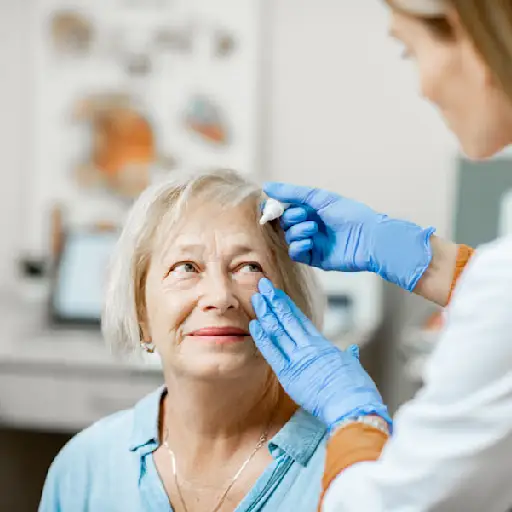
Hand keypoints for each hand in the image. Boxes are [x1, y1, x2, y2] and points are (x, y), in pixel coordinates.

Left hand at [250, 278, 390, 431]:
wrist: (353, 407)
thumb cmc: (357, 390)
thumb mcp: (354, 367)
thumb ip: (350, 356)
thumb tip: (353, 349)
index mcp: (322, 345)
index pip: (299, 319)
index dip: (286, 304)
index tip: (276, 293)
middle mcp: (309, 348)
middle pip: (287, 319)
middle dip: (273, 301)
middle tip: (262, 285)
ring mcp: (298, 359)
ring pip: (278, 331)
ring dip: (266, 313)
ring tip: (256, 298)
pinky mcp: (290, 374)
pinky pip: (273, 353)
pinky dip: (263, 338)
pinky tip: (254, 324)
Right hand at [264, 182, 434, 291]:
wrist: (368, 237)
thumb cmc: (349, 214)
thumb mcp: (319, 197)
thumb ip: (292, 193)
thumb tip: (266, 186)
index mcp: (311, 209)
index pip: (285, 209)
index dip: (278, 209)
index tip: (274, 207)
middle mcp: (310, 225)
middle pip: (285, 224)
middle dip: (291, 219)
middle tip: (304, 215)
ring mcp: (312, 242)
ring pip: (289, 238)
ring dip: (297, 232)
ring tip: (313, 228)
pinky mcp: (314, 258)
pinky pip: (296, 253)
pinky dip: (298, 246)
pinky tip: (309, 242)